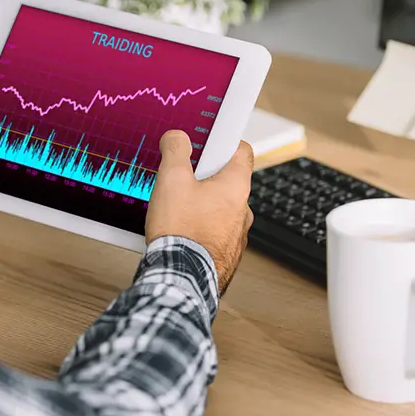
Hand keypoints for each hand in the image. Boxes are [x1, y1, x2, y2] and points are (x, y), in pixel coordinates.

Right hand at [145, 130, 254, 295]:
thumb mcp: (171, 180)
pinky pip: (215, 232)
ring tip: (177, 209)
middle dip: (204, 177)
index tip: (207, 142)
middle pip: (227, 181)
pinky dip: (200, 228)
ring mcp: (237, 235)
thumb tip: (177, 138)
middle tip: (181, 178)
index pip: (242, 151)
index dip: (223, 141)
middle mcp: (243, 210)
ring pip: (220, 209)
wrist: (181, 277)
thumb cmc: (182, 231)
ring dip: (202, 205)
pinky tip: (180, 231)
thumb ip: (175, 151)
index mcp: (236, 186)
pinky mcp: (225, 254)